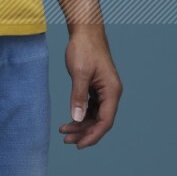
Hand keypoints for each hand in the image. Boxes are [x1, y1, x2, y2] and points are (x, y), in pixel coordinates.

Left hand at [58, 28, 122, 148]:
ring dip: (81, 125)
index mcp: (112, 91)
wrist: (85, 30)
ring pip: (95, 115)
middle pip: (100, 121)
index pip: (105, 121)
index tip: (79, 145)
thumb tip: (77, 118)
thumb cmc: (84, 48)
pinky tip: (70, 119)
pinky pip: (92, 107)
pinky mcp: (97, 87)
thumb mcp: (79, 73)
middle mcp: (111, 93)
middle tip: (66, 140)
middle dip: (84, 132)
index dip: (93, 135)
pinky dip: (81, 115)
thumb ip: (78, 96)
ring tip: (64, 131)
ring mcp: (105, 90)